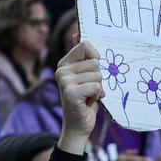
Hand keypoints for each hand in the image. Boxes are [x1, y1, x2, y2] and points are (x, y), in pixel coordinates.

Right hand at [55, 40, 104, 154]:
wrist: (78, 126)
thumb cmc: (85, 100)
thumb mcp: (85, 76)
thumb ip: (81, 57)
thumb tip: (75, 34)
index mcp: (64, 63)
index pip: (86, 45)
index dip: (96, 59)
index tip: (92, 72)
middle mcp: (61, 70)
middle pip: (95, 62)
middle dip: (99, 78)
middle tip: (90, 90)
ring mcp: (64, 81)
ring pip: (98, 75)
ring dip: (98, 88)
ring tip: (88, 96)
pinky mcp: (70, 92)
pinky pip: (96, 86)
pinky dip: (96, 96)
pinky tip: (88, 102)